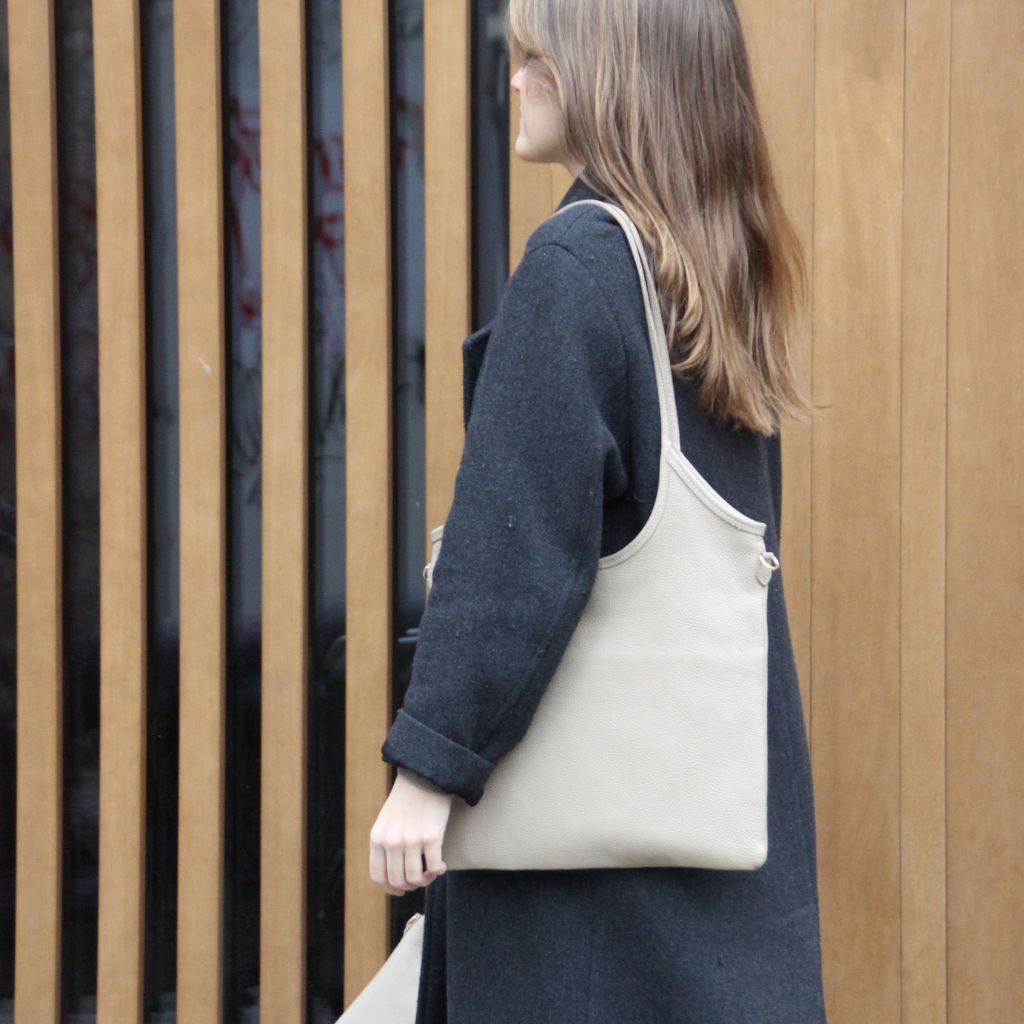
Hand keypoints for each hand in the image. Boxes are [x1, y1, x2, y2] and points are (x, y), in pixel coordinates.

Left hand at [369, 772, 452, 894]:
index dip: (391, 889)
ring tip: (431, 872)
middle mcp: (391, 842)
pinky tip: (441, 865)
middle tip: (421, 879)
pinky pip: (434, 867)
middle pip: (398, 880)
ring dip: (425, 880)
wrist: (425, 776)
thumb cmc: (407, 800)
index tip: (402, 890)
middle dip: (411, 885)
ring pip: (416, 878)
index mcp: (377, 838)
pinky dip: (438, 871)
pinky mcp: (432, 837)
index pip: (378, 877)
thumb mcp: (386, 821)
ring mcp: (411, 840)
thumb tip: (393, 875)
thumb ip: (385, 845)